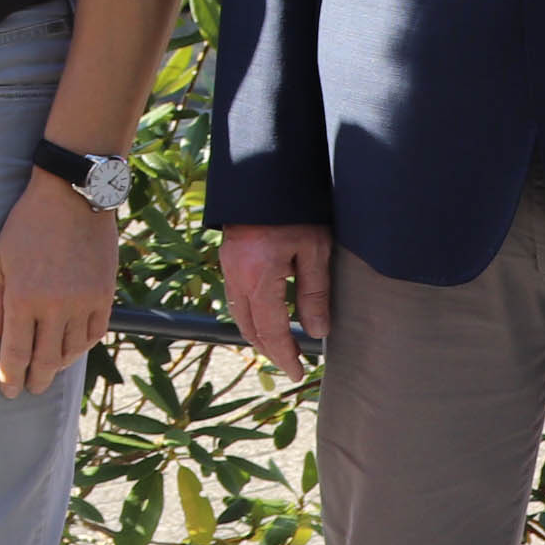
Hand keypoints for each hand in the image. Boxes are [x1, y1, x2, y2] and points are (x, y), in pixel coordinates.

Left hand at [0, 171, 117, 397]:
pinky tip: (72, 347)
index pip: (16, 353)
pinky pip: (94, 333)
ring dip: (60, 364)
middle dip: (36, 380)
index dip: (11, 377)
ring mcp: (82, 302)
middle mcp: (54, 306)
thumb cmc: (27, 225)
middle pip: (46, 359)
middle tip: (30, 389)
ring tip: (50, 368)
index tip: (8, 391)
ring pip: (72, 351)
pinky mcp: (103, 294)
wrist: (71, 196)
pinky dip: (82, 345)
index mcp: (23, 298)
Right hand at [221, 224, 337, 379]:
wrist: (267, 173)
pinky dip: (250, 313)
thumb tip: (316, 332)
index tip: (298, 372)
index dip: (284, 355)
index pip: (270, 330)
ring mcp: (228, 266)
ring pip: (238, 313)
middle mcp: (237, 275)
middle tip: (290, 363)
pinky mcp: (228, 257)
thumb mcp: (315, 250)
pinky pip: (235, 296)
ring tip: (280, 343)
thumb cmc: (296, 209)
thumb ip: (315, 293)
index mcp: (259, 277)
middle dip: (269, 349)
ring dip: (258, 333)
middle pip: (248, 327)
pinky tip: (267, 314)